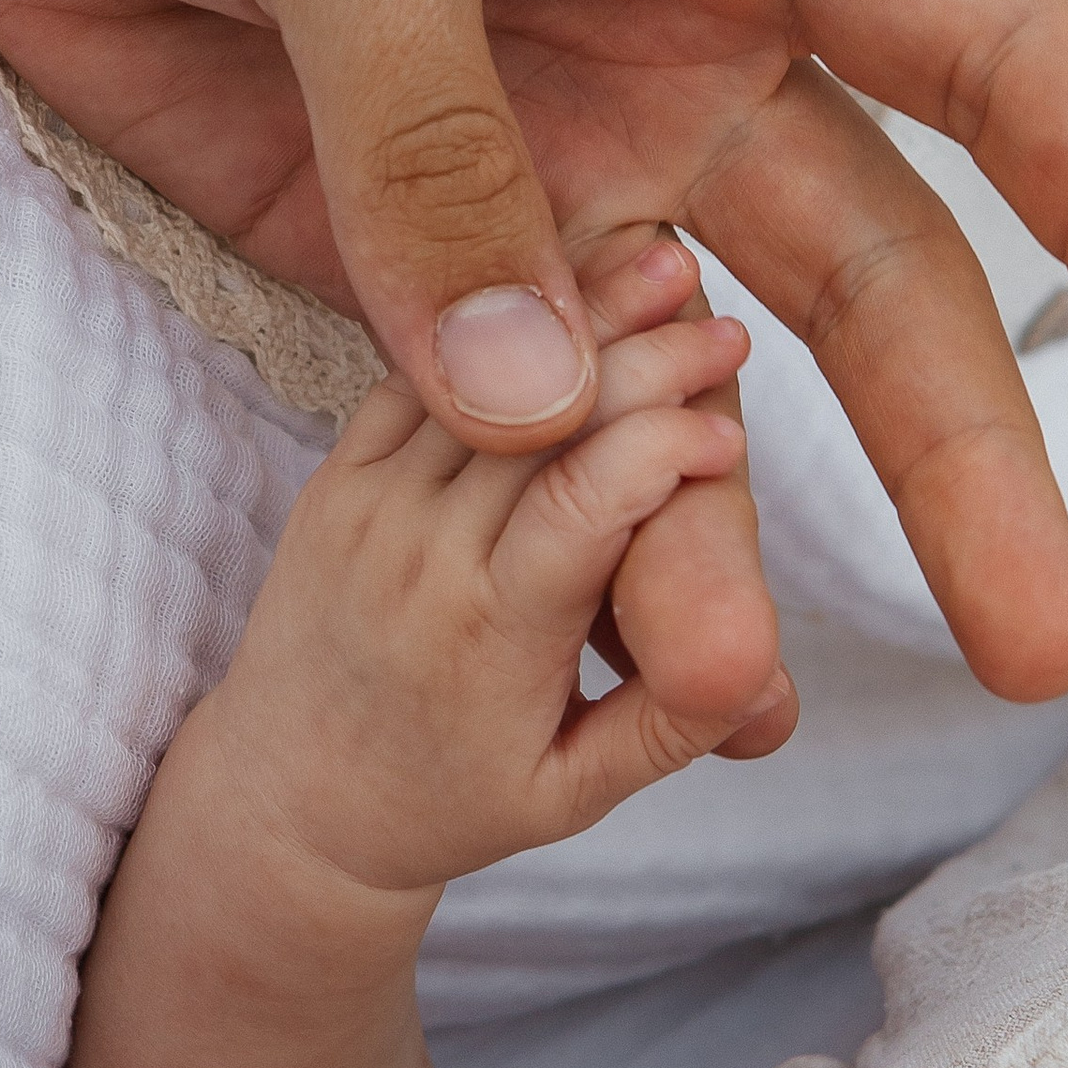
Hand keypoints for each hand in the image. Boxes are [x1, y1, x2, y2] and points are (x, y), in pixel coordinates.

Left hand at [0, 0, 1067, 717]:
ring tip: (739, 714)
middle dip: (962, 453)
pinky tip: (585, 656)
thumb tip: (541, 398)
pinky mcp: (385, 250)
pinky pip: (502, 417)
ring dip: (720, 538)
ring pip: (687, 383)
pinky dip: (548, 529)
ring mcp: (534, 155)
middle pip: (873, 270)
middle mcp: (665, 34)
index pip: (982, 43)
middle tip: (1040, 646)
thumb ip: (429, 127)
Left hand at [184, 234, 774, 903]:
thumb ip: (672, 726)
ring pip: (481, 380)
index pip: (583, 500)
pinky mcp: (336, 479)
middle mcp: (418, 556)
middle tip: (729, 329)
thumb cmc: (451, 800)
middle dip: (644, 361)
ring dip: (577, 318)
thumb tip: (777, 678)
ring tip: (667, 267)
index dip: (664, 448)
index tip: (731, 437)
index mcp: (488, 635)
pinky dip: (496, 326)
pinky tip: (568, 282)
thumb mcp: (572, 795)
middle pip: (542, 420)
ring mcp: (367, 507)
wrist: (289, 801)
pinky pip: (417, 377)